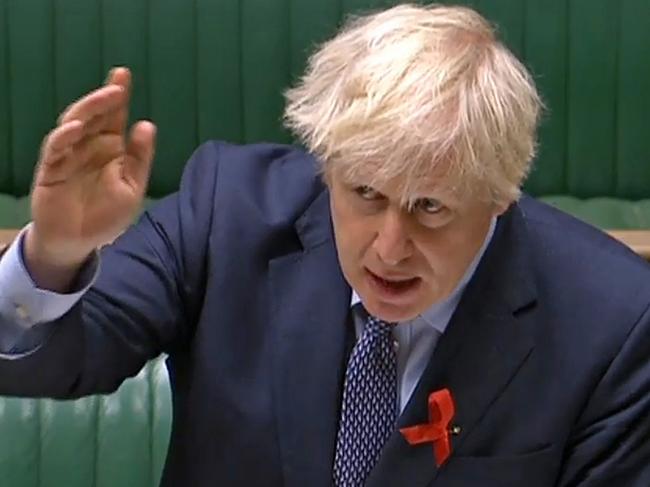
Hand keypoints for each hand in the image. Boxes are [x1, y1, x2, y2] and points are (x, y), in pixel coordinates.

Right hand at [27, 67, 155, 267]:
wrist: (79, 242)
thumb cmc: (106, 215)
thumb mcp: (133, 187)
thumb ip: (140, 158)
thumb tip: (147, 125)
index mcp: (110, 148)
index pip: (114, 116)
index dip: (118, 95)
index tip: (124, 75)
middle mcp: (88, 146)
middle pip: (94, 115)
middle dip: (105, 98)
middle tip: (118, 83)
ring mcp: (68, 155)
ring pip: (74, 124)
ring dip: (88, 109)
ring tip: (104, 97)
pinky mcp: (51, 169)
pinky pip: (55, 149)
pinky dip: (64, 137)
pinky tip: (75, 128)